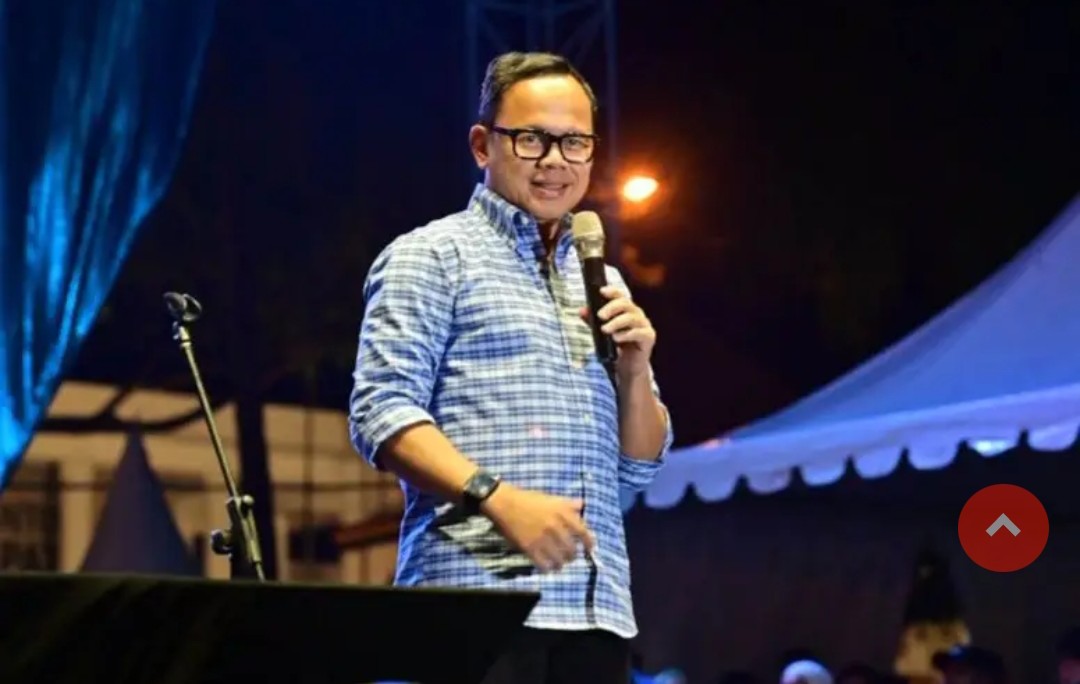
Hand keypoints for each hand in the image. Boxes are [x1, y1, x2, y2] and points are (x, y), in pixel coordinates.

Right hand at [480, 483, 594, 571]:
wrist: (504, 503)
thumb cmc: (528, 499)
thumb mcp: (550, 498)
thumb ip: (567, 503)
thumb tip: (582, 505)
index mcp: (562, 512)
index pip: (583, 532)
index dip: (589, 543)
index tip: (590, 549)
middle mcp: (555, 526)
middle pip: (572, 549)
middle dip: (573, 555)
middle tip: (570, 557)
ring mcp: (542, 538)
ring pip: (559, 559)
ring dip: (561, 563)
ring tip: (559, 564)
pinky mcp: (529, 547)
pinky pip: (544, 564)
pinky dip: (548, 568)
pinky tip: (547, 567)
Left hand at [580, 285, 655, 377]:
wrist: (628, 367)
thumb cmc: (616, 346)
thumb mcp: (601, 332)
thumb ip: (592, 321)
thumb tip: (582, 310)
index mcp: (626, 310)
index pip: (620, 296)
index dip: (612, 291)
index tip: (601, 291)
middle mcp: (636, 314)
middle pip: (626, 304)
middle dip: (612, 307)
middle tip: (600, 316)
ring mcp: (644, 325)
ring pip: (632, 317)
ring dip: (617, 322)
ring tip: (605, 330)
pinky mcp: (648, 337)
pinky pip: (639, 332)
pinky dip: (627, 334)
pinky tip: (616, 338)